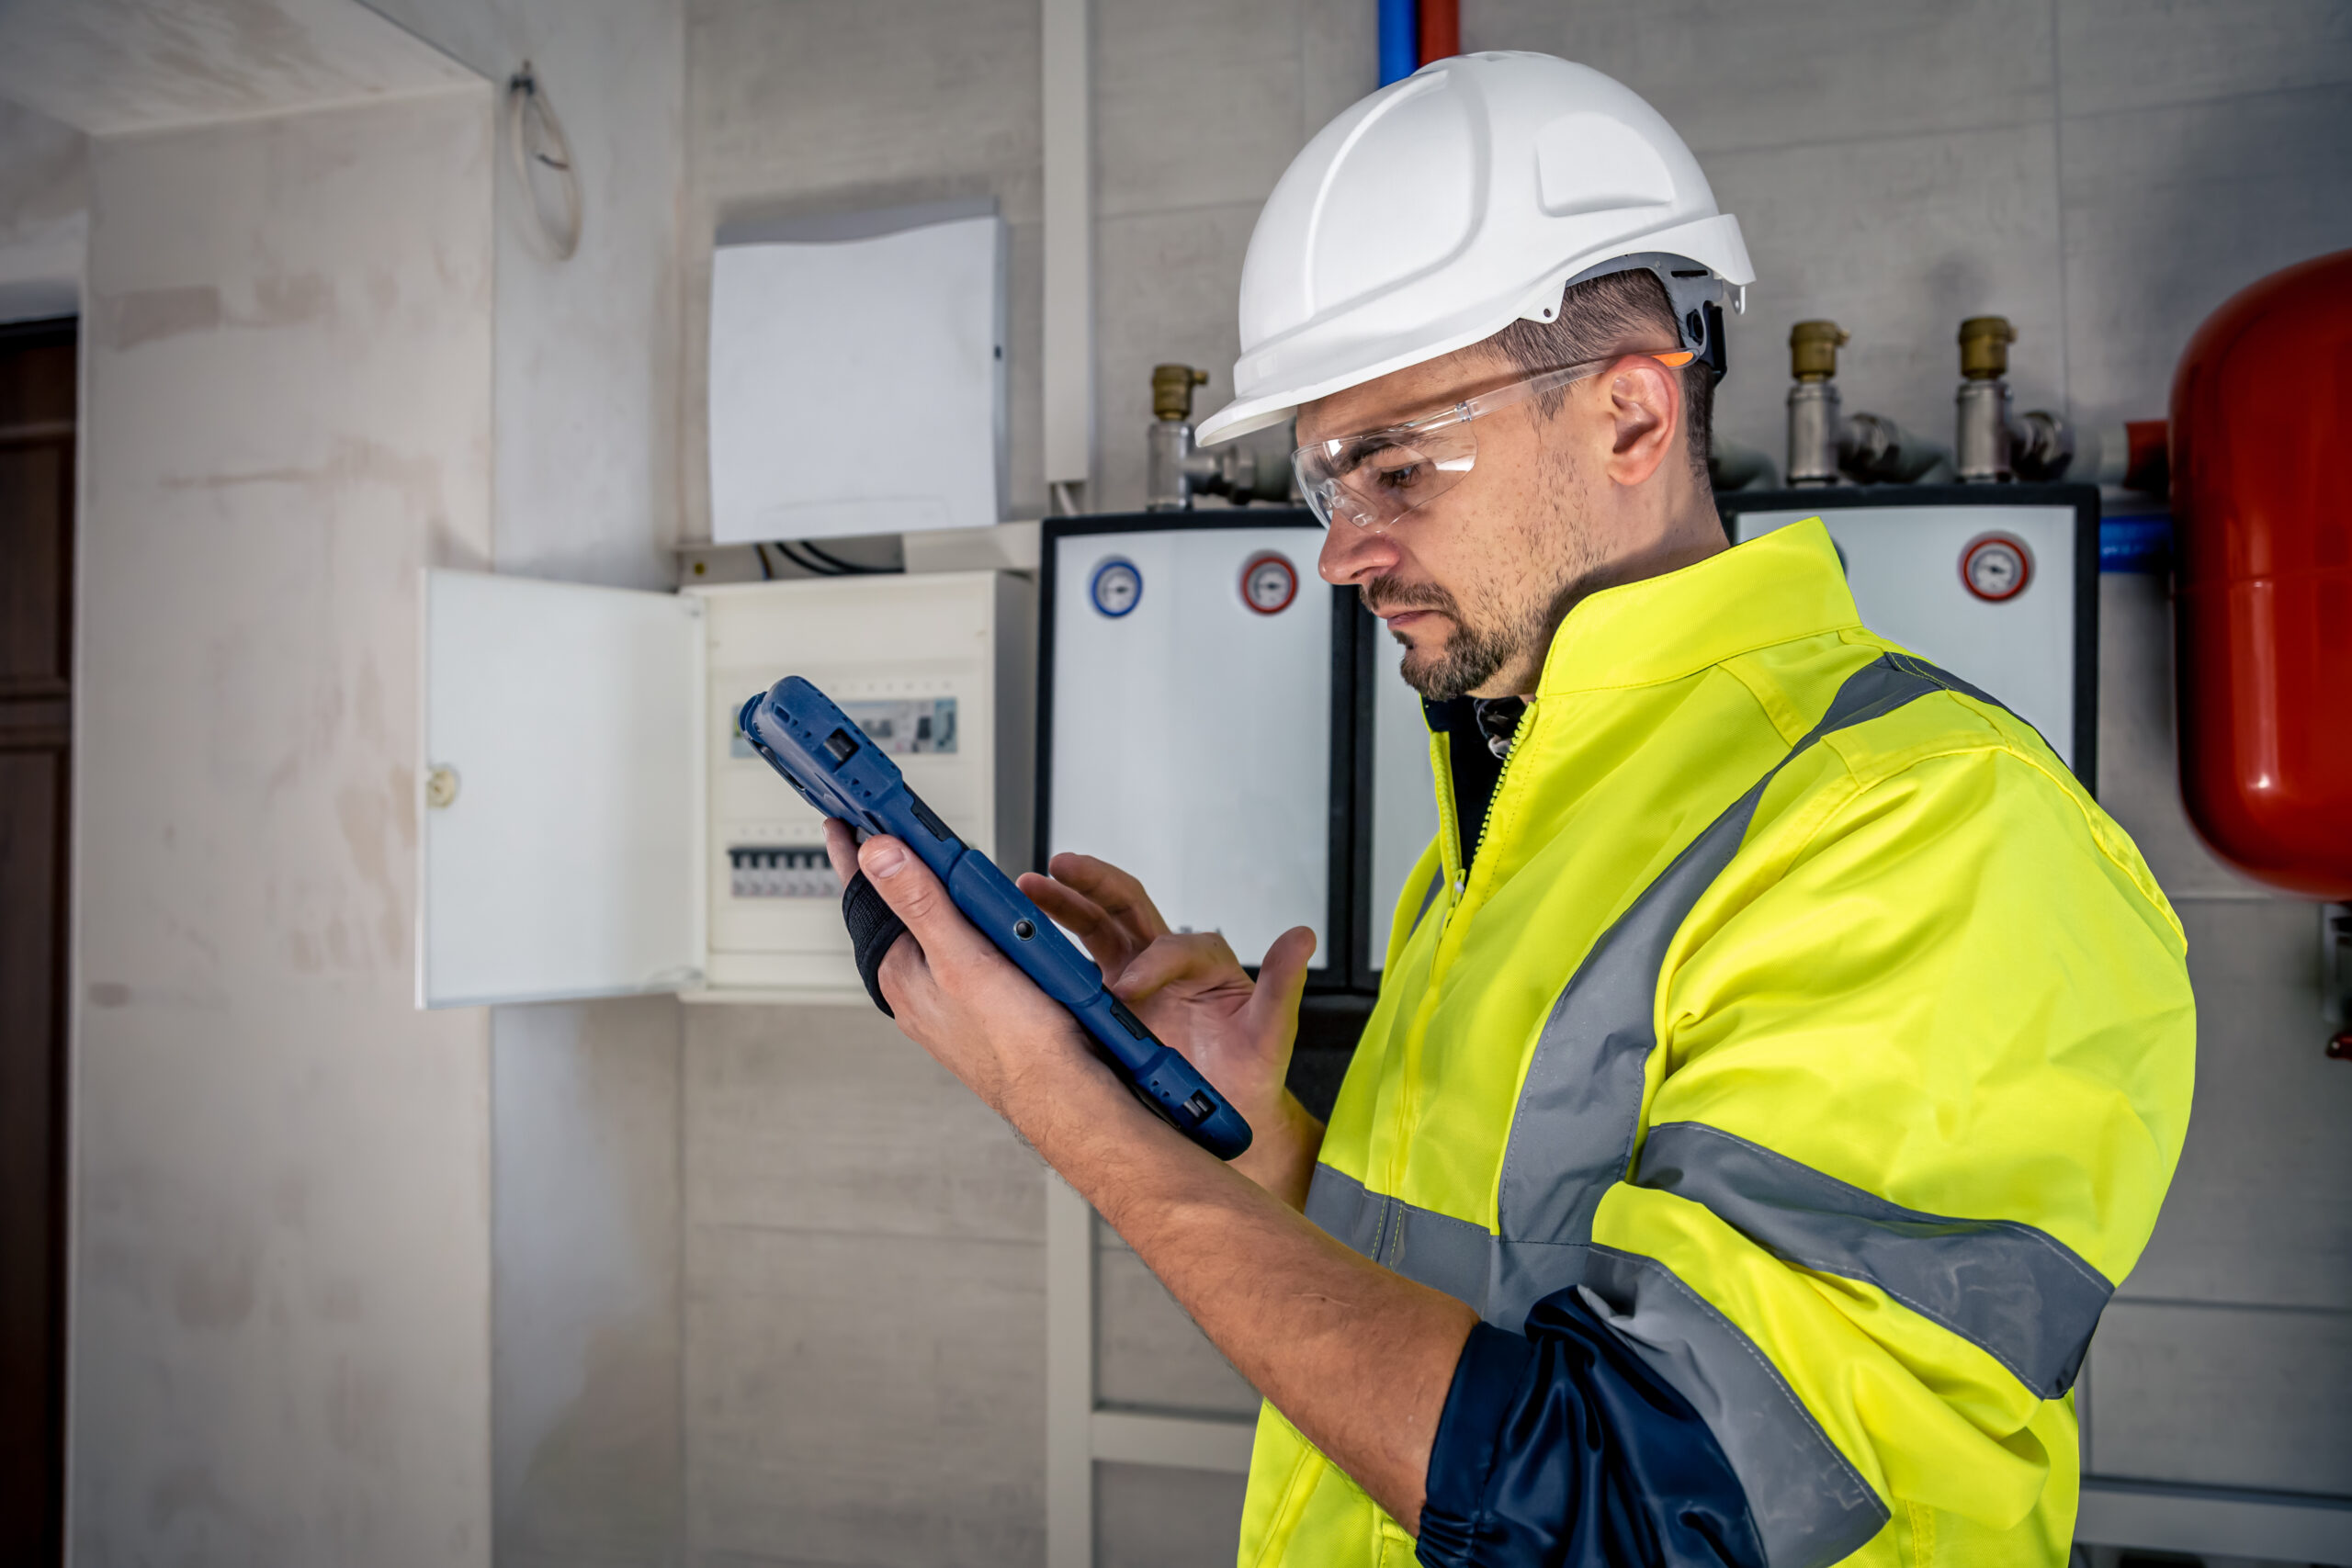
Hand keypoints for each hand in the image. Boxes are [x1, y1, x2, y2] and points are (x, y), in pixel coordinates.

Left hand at [821, 819, 1102, 1121]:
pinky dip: (966, 930)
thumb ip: (919, 901)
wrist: (1061, 1094)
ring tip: (938, 873)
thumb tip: (876, 853)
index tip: (842, 820)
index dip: (855, 853)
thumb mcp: (963, 958)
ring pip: (932, 933)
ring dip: (936, 901)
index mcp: (901, 970)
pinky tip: (985, 928)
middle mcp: (915, 986)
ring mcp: (943, 999)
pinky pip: (960, 955)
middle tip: (890, 833)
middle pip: (900, 912)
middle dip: (898, 873)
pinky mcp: (973, 1008)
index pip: (868, 896)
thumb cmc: (1016, 1044)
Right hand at [1018, 853, 1323, 1204]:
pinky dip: (1051, 950)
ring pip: (1096, 927)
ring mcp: (1132, 979)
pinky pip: (1076, 968)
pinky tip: (1021, 938)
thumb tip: (1302, 935)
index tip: (1129, 991)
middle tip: (1061, 868)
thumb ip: (1283, 984)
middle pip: (1127, 906)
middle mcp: (1166, 962)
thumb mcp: (1272, 1032)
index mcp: (1204, 962)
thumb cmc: (1249, 1075)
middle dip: (1093, 885)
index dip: (1152, 962)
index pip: (1173, 944)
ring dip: (1063, 903)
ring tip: (1029, 886)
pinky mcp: (1107, 1003)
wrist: (1224, 1121)